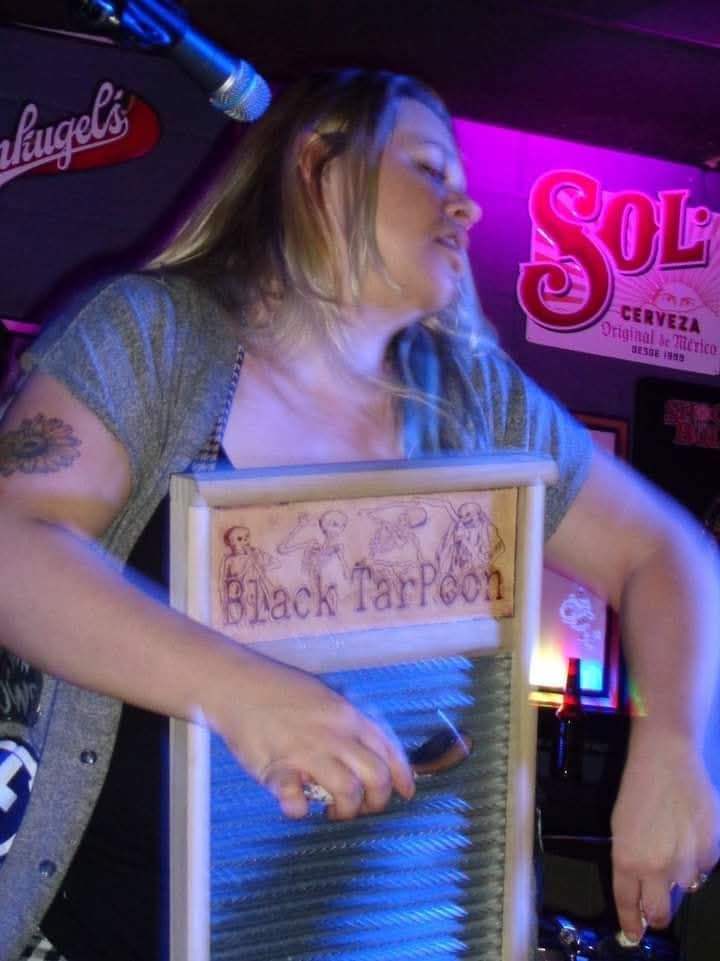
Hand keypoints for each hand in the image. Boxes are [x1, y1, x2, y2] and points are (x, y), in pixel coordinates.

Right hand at [208, 645, 415, 818]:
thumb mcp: (328, 695)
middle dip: (376, 801)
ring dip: (344, 810)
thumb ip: (352, 719)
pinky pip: (296, 802)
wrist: (238, 684)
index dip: (403, 777)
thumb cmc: (283, 690)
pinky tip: (298, 804)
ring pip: (347, 792)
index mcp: (349, 715)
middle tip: (362, 806)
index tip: (405, 793)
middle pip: (376, 777)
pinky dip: (299, 810)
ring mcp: (307, 751)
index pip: (389, 750)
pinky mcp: (277, 768)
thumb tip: (375, 748)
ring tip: (332, 810)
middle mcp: (334, 733)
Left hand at [610, 725, 719, 941]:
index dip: (630, 923)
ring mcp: (687, 862)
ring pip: (686, 888)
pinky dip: (698, 859)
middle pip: (660, 913)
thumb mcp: (621, 827)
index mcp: (628, 860)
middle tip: (655, 906)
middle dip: (656, 914)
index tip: (632, 932)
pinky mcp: (711, 851)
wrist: (667, 761)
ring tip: (673, 845)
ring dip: (679, 877)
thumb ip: (629, 861)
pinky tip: (689, 834)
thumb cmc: (640, 788)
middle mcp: (658, 868)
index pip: (628, 906)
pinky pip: (705, 868)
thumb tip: (637, 888)